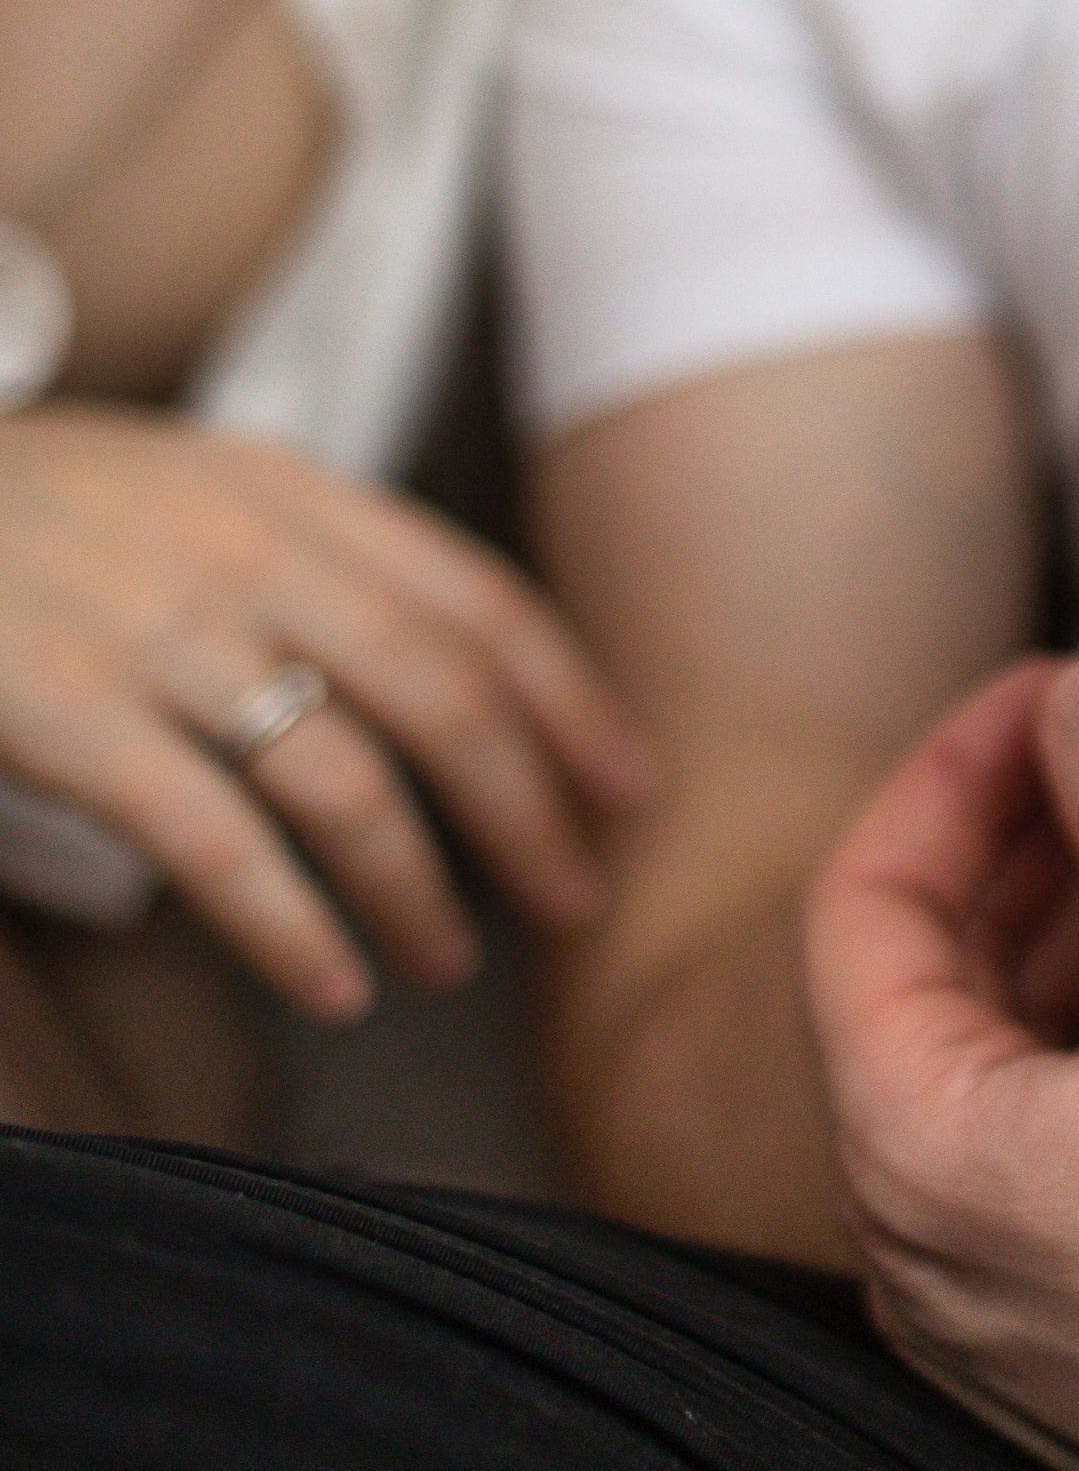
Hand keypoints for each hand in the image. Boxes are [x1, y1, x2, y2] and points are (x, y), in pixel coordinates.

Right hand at [0, 405, 653, 1016]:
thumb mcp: (189, 488)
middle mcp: (242, 551)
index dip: (569, 697)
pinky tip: (330, 982)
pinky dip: (288, 925)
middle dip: (529, 806)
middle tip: (577, 897)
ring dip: (418, 885)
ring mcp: (153, 632)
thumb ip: (308, 552)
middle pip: (441, 692)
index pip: (476, 598)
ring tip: (449, 962)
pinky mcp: (67, 711)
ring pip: (342, 776)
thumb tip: (442, 659)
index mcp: (287, 490)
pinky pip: (212, 840)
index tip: (627, 784)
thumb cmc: (35, 512)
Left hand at [806, 652, 1078, 1470]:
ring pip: (982, 1073)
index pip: (864, 899)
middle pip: (915, 984)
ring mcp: (996, 1330)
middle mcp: (921, 1262)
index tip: (1066, 684)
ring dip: (1063, 933)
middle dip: (1018, 837)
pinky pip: (1036, 1163)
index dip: (958, 761)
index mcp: (920, 1159)